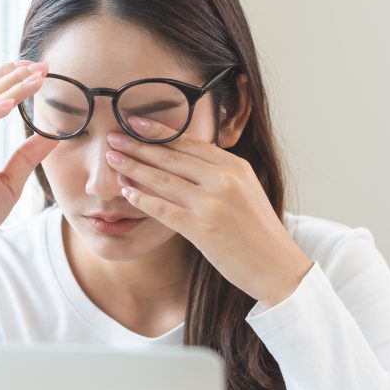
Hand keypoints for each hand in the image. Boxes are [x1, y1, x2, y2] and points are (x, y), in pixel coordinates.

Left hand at [105, 115, 313, 307]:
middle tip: (113, 136)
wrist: (277, 266)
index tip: (134, 122)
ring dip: (133, 168)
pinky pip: (163, 209)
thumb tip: (184, 159)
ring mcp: (212, 204)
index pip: (189, 143)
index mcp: (235, 166)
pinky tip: (125, 192)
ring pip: (163, 179)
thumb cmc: (257, 231)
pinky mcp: (202, 229)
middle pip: (171, 156)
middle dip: (138, 145)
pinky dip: (141, 199)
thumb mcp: (245, 190)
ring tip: (112, 159)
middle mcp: (224, 180)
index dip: (158, 131)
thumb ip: (218, 174)